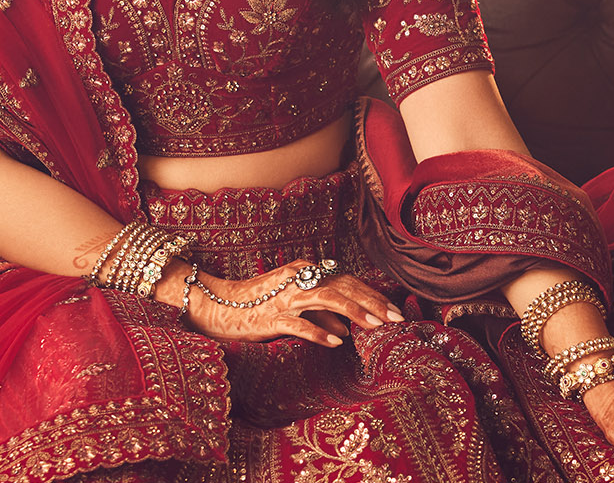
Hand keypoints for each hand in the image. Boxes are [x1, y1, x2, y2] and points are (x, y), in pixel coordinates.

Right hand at [177, 259, 405, 346]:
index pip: (346, 280)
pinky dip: (319, 331)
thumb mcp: (293, 306)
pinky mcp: (270, 317)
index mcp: (304, 272)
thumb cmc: (257, 306)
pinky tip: (336, 341)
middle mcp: (298, 280)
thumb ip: (320, 313)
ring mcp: (284, 298)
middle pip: (343, 287)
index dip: (371, 294)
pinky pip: (299, 323)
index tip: (393, 309)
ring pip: (327, 299)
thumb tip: (346, 329)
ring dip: (354, 312)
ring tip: (375, 326)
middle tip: (396, 318)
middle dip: (372, 303)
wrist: (217, 306)